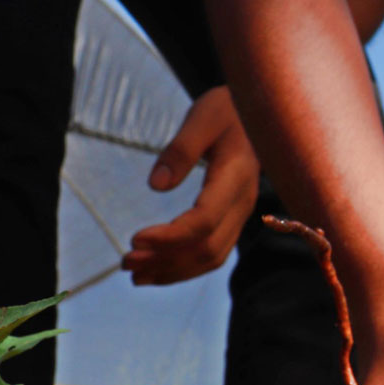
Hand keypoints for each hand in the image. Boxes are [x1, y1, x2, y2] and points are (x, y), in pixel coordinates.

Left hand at [122, 86, 258, 284]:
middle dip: (165, 260)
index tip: (134, 239)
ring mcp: (241, 214)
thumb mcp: (202, 117)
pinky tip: (158, 269)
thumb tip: (155, 185)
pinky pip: (214, 252)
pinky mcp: (233, 218)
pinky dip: (185, 266)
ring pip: (212, 257)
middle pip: (207, 247)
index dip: (170, 236)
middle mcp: (243, 203)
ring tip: (136, 274)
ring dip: (173, 270)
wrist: (258, 112)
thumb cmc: (227, 109)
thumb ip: (180, 150)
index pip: (204, 221)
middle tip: (125, 262)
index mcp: (236, 177)